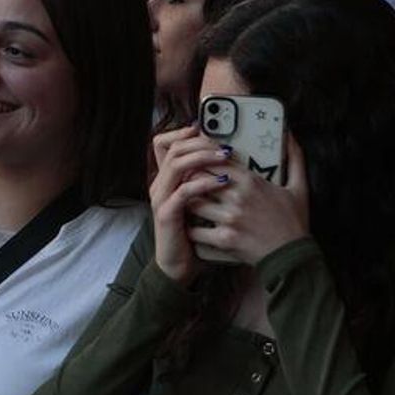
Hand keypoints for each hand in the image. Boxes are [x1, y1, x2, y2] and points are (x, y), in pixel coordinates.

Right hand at [150, 126, 234, 282]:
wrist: (180, 265)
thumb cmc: (195, 233)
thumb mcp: (201, 201)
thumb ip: (208, 179)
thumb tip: (234, 157)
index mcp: (168, 178)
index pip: (164, 142)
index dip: (183, 132)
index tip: (208, 129)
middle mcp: (160, 183)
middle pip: (173, 147)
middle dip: (201, 141)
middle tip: (226, 144)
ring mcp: (161, 197)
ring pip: (176, 163)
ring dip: (203, 156)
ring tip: (227, 156)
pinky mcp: (166, 213)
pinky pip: (183, 191)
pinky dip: (203, 182)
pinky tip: (222, 181)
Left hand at [184, 134, 309, 264]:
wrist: (292, 257)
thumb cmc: (294, 222)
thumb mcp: (299, 187)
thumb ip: (294, 158)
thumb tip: (289, 135)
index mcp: (252, 182)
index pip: (215, 161)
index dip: (202, 161)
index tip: (197, 163)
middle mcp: (237, 197)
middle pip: (199, 179)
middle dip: (190, 180)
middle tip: (186, 184)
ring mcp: (229, 219)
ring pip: (193, 203)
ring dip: (188, 204)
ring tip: (187, 205)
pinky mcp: (223, 239)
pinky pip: (195, 230)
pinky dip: (191, 229)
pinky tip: (193, 227)